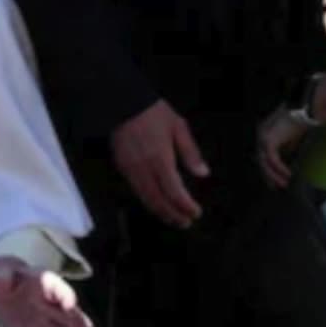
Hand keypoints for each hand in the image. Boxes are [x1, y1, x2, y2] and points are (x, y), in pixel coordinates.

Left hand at [0, 257, 94, 326]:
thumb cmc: (6, 276)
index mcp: (47, 285)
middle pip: (71, 316)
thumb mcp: (0, 272)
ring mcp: (46, 322)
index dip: (67, 297)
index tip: (71, 305)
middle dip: (80, 326)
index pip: (61, 290)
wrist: (2, 288)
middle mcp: (52, 305)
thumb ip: (1, 277)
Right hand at [110, 100, 209, 227]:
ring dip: (160, 212)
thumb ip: (191, 152)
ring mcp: (130, 170)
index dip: (185, 206)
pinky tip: (157, 204)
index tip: (196, 213)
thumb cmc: (153, 113)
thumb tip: (203, 173)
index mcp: (161, 159)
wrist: (122, 103)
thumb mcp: (179, 127)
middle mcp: (144, 168)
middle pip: (158, 201)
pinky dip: (148, 202)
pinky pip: (136, 191)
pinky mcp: (122, 168)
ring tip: (173, 219)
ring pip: (145, 199)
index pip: (174, 191)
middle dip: (173, 215)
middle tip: (185, 223)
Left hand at [256, 107, 309, 188]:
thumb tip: (287, 163)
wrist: (304, 110)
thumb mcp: (292, 139)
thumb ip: (287, 149)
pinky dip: (279, 168)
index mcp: (264, 135)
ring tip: (284, 184)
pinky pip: (272, 158)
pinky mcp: (268, 140)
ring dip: (274, 175)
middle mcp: (260, 136)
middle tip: (276, 187)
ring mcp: (262, 137)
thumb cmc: (300, 122)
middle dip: (268, 175)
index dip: (268, 170)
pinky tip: (288, 175)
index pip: (263, 156)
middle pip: (261, 160)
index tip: (273, 181)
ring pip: (264, 162)